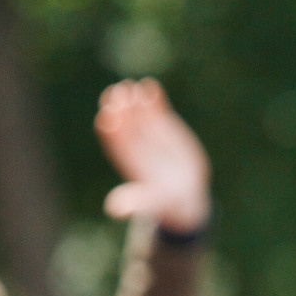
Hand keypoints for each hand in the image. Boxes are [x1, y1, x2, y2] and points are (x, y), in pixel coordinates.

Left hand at [96, 79, 210, 233]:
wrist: (185, 197)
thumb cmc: (165, 204)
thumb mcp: (151, 205)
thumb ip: (134, 203)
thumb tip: (113, 209)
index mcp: (125, 158)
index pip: (112, 137)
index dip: (110, 125)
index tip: (111, 116)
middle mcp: (134, 142)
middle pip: (121, 119)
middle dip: (119, 105)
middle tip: (121, 93)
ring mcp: (148, 131)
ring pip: (137, 110)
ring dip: (134, 97)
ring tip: (137, 88)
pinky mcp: (164, 126)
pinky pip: (157, 108)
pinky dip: (154, 97)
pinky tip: (151, 85)